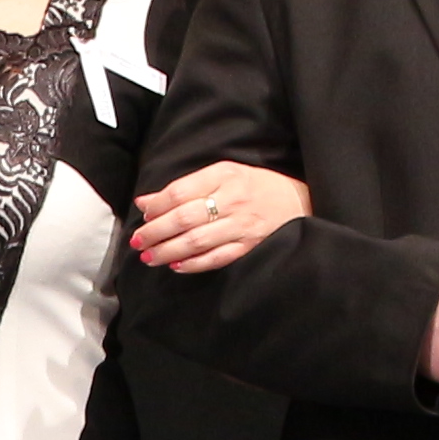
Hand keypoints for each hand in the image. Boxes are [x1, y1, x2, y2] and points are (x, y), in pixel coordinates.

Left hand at [127, 161, 311, 272]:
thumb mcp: (225, 174)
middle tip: (138, 241)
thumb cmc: (256, 186)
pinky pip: (216, 258)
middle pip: (184, 218)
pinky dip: (193, 263)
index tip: (143, 215)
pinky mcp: (249, 246)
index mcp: (225, 175)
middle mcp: (233, 199)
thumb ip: (186, 186)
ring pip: (196, 241)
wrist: (301, 201)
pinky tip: (176, 265)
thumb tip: (145, 202)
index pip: (181, 191)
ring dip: (168, 250)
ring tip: (149, 256)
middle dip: (156, 231)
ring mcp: (242, 225)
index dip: (157, 206)